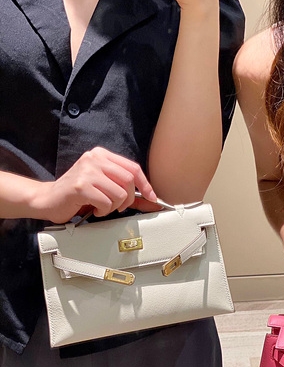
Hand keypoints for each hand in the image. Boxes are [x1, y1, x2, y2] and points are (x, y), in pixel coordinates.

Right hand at [34, 147, 157, 222]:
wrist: (48, 199)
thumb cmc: (77, 195)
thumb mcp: (104, 188)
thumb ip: (127, 193)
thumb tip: (152, 201)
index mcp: (101, 155)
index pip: (133, 168)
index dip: (145, 185)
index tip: (151, 198)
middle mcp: (94, 159)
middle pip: (128, 180)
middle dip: (129, 199)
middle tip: (119, 207)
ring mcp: (87, 171)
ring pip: (119, 193)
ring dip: (114, 207)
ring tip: (103, 207)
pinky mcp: (81, 186)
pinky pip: (106, 202)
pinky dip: (103, 211)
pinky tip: (94, 209)